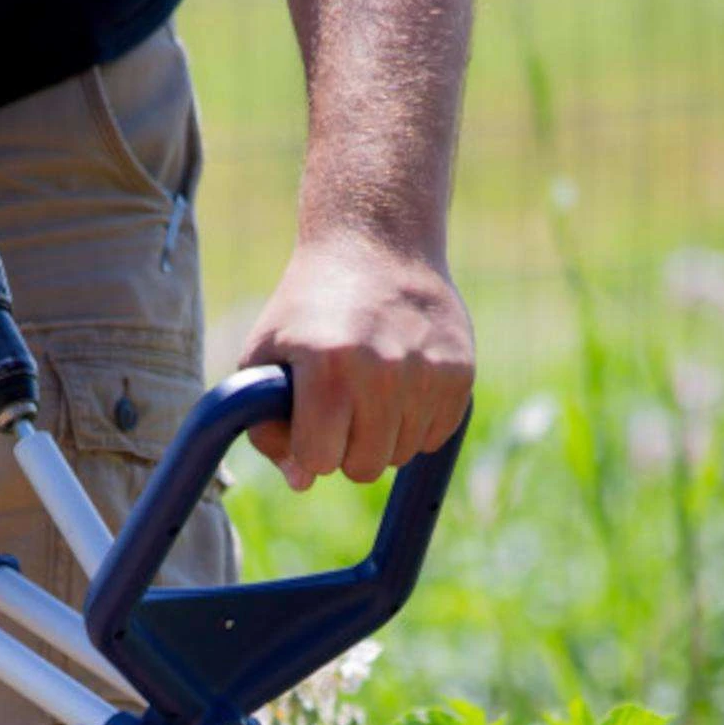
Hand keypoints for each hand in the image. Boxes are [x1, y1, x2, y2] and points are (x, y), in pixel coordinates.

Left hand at [239, 233, 474, 490]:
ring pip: (400, 456)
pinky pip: (434, 436)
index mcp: (328, 369)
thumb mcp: (263, 357)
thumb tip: (302, 482)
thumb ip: (267, 428)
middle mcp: (384, 371)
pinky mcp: (460, 371)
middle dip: (345, 449)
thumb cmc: (306, 309)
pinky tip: (398, 384)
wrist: (374, 243)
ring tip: (368, 388)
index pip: (320, 461)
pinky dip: (413, 423)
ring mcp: (428, 372)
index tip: (308, 420)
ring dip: (380, 436)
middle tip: (339, 407)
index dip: (309, 448)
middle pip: (364, 468)